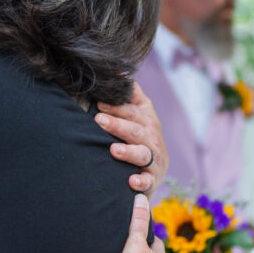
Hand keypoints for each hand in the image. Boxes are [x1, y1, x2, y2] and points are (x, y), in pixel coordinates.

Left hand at [96, 83, 167, 198]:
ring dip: (129, 152)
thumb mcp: (137, 113)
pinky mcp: (153, 179)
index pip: (133, 111)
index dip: (117, 106)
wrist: (153, 171)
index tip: (99, 103)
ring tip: (113, 150)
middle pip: (136, 130)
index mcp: (147, 119)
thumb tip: (116, 71)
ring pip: (143, 153)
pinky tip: (131, 181)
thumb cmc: (139, 137)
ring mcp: (155, 159)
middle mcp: (153, 138)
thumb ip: (128, 93)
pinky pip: (148, 181)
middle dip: (118, 124)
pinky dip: (141, 182)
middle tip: (98, 120)